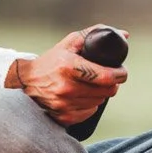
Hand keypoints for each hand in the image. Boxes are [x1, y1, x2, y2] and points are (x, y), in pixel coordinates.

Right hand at [9, 25, 128, 124]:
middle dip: (112, 83)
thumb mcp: (70, 43)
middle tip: (108, 77)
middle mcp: (66, 87)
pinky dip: (90, 104)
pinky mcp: (64, 117)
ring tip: (91, 85)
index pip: (106, 76)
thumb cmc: (51, 60)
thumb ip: (95, 35)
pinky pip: (89, 112)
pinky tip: (82, 96)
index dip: (120, 74)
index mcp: (69, 66)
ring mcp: (64, 104)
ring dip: (100, 94)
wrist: (27, 81)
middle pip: (107, 91)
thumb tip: (124, 35)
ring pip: (99, 102)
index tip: (121, 71)